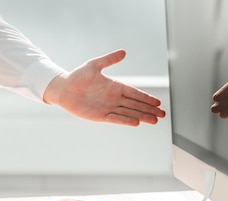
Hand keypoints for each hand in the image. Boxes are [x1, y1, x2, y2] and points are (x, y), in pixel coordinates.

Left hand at [43, 49, 165, 126]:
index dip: (147, 98)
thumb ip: (109, 59)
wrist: (64, 89)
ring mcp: (108, 108)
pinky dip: (125, 120)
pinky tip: (136, 122)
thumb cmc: (78, 76)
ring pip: (129, 113)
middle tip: (163, 114)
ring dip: (142, 116)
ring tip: (155, 120)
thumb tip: (124, 52)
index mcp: (115, 86)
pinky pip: (115, 118)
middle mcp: (114, 98)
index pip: (135, 93)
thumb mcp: (94, 65)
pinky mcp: (100, 115)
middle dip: (149, 109)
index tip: (158, 102)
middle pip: (136, 105)